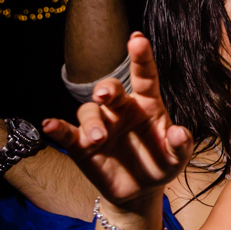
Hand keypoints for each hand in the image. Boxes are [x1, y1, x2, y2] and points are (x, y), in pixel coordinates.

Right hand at [43, 33, 192, 213]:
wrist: (140, 190)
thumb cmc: (160, 164)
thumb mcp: (177, 158)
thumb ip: (180, 145)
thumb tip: (179, 133)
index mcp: (147, 104)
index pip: (144, 76)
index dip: (141, 57)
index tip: (137, 39)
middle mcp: (121, 109)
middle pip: (110, 89)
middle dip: (106, 88)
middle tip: (105, 94)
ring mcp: (100, 125)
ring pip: (89, 112)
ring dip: (92, 122)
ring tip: (98, 138)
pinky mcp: (82, 144)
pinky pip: (67, 132)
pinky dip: (57, 128)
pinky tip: (49, 125)